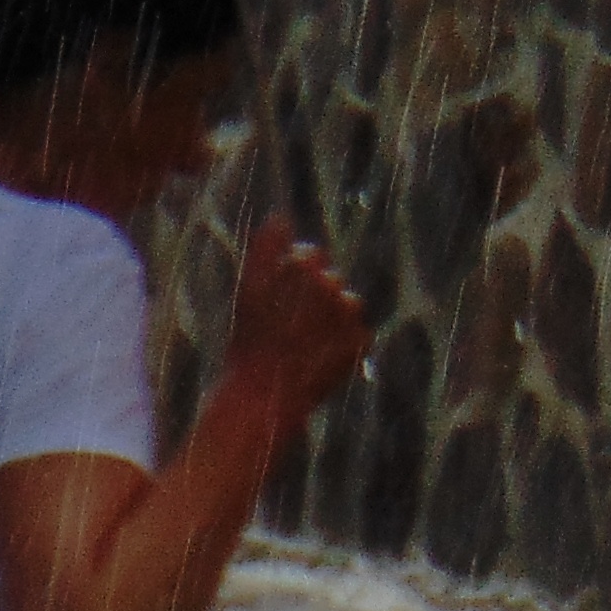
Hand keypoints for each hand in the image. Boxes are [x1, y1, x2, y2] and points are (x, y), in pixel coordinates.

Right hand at [226, 214, 369, 426]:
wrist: (263, 395)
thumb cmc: (250, 339)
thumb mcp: (248, 289)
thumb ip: (264, 249)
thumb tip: (280, 216)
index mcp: (303, 265)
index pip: (309, 257)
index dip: (292, 280)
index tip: (277, 303)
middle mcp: (331, 282)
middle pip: (329, 281)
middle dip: (313, 300)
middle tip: (288, 328)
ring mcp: (349, 313)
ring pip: (346, 306)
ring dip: (330, 322)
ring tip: (303, 345)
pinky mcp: (361, 342)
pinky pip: (357, 336)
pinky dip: (342, 346)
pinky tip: (318, 359)